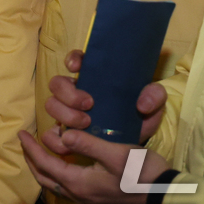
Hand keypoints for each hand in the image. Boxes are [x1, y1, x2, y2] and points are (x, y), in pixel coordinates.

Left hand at [20, 127, 170, 203]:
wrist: (164, 198)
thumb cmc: (141, 173)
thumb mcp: (115, 153)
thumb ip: (87, 144)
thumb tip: (63, 135)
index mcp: (79, 183)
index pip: (45, 164)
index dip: (31, 148)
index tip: (20, 133)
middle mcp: (79, 195)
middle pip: (45, 178)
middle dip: (32, 159)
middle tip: (25, 142)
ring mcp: (88, 200)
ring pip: (55, 185)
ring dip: (44, 168)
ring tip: (40, 151)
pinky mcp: (97, 201)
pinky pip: (67, 188)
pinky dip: (57, 174)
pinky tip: (64, 165)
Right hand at [42, 50, 166, 146]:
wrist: (136, 144)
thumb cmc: (140, 116)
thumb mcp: (154, 104)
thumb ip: (154, 96)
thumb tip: (142, 103)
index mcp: (94, 77)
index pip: (76, 59)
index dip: (73, 59)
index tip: (76, 67)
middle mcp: (76, 91)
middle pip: (57, 83)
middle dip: (68, 94)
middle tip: (88, 106)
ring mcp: (67, 111)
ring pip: (51, 105)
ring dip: (64, 115)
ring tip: (85, 125)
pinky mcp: (65, 133)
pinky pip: (49, 134)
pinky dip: (54, 138)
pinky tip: (68, 143)